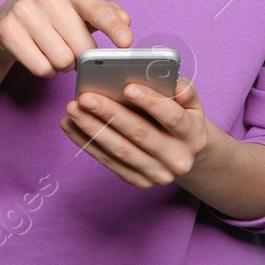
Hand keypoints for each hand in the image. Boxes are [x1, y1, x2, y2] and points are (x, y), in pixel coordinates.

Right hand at [0, 0, 131, 76]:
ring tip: (55, 50)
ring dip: (64, 64)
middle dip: (82, 56)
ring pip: (63, 61)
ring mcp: (23, 12)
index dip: (113, 28)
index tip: (126, 42)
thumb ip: (105, 12)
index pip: (97, 10)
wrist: (6, 17)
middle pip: (82, 46)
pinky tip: (40, 54)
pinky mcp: (8, 32)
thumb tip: (125, 20)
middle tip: (73, 48)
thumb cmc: (53, 11)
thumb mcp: (79, 4)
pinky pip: (42, 68)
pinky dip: (46, 69)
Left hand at [60, 75, 211, 188]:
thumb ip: (184, 91)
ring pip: (120, 150)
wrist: (187, 156)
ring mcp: (157, 174)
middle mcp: (178, 159)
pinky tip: (70, 125)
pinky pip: (108, 161)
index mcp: (193, 135)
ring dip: (92, 129)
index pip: (173, 118)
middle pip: (140, 134)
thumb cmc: (183, 119)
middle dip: (110, 114)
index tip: (127, 87)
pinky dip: (87, 143)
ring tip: (72, 110)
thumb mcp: (192, 104)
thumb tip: (173, 83)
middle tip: (85, 97)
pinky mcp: (139, 181)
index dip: (151, 102)